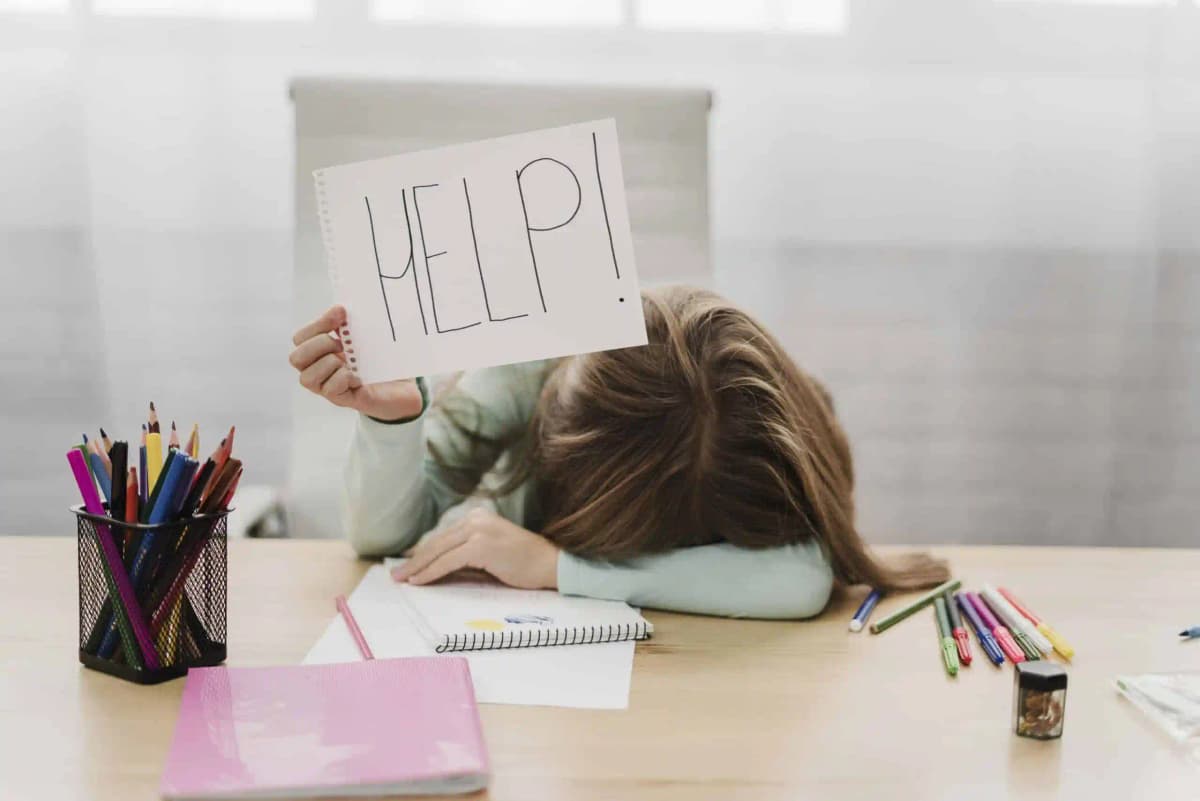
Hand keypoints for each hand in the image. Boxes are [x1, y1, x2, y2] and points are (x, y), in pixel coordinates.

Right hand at [289, 305, 422, 420]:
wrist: (403, 386)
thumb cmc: (380, 361)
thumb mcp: (362, 338)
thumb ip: (348, 324)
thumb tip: (339, 310)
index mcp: (320, 353)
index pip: (300, 338)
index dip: (317, 324)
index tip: (342, 314)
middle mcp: (318, 372)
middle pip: (296, 358)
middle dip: (320, 345)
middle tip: (342, 345)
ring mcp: (328, 388)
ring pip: (307, 377)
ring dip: (331, 364)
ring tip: (350, 363)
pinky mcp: (342, 400)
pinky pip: (329, 389)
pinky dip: (344, 378)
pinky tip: (358, 377)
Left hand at [393, 508, 559, 589]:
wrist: (550, 564)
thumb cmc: (523, 564)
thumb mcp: (489, 555)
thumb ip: (465, 557)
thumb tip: (435, 569)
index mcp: (477, 517)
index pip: (443, 537)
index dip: (422, 552)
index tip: (406, 565)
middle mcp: (476, 519)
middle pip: (436, 542)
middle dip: (414, 560)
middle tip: (396, 575)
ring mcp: (478, 530)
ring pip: (438, 551)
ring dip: (417, 567)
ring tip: (402, 580)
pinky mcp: (481, 545)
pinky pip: (448, 561)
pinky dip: (431, 572)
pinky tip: (419, 581)